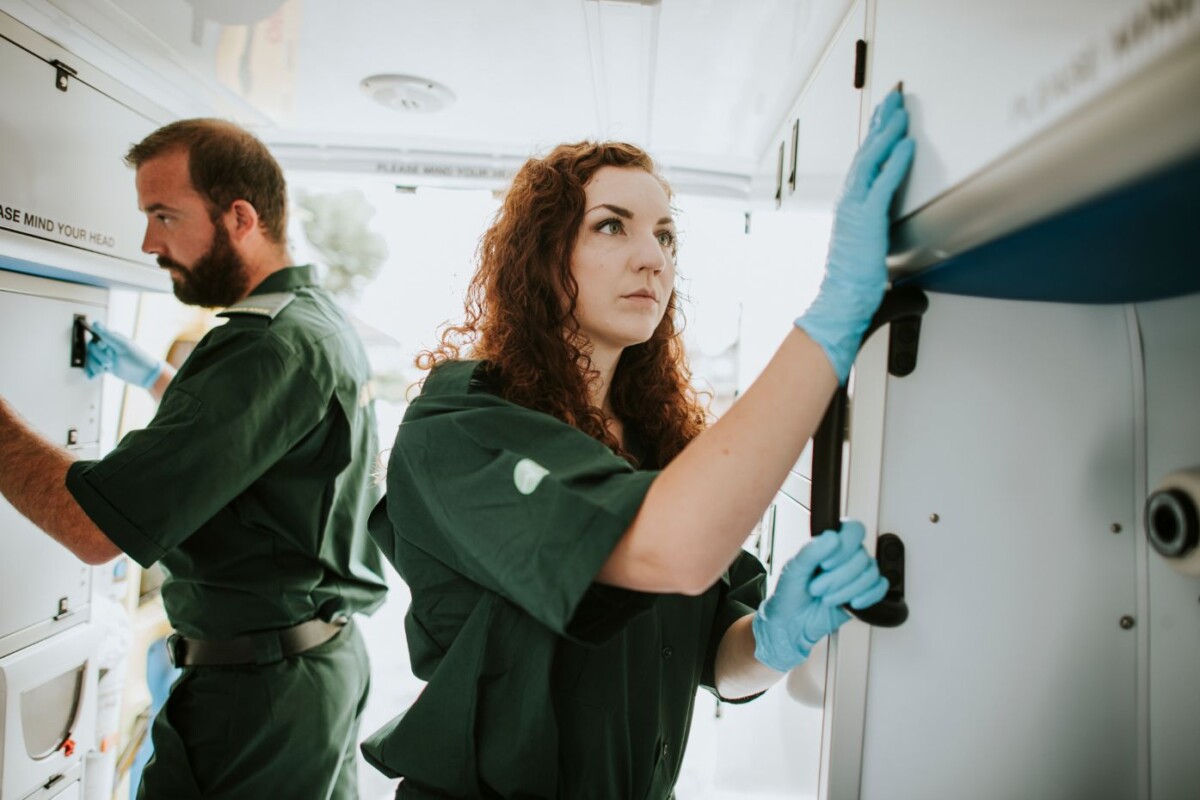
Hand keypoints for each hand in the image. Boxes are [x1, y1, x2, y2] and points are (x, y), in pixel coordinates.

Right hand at [84, 320, 163, 388]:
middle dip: (99, 357)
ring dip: (94, 366)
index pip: (94, 340)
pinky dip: (92, 372)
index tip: (106, 349)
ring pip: (91, 360)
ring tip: (104, 369)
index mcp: (111, 339)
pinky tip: (95, 376)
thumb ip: (107, 335)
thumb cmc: (136, 358)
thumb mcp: (122, 346)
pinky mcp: (106, 367)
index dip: (97, 346)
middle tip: (110, 363)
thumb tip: (95, 323)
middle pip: (91, 350)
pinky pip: (93, 369)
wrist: (145, 375)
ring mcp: (106, 357)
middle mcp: (107, 347)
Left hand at [751, 520, 888, 671]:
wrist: (792, 622)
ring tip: (827, 599)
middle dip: (838, 577)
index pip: (853, 530)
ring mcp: (856, 574)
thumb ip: (811, 551)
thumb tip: (832, 536)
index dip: (845, 546)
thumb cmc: (790, 593)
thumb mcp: (794, 569)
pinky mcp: (864, 592)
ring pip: (871, 573)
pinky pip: (880, 588)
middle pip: (862, 556)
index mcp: (829, 544)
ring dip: (848, 589)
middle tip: (818, 588)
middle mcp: (846, 556)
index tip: (825, 564)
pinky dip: (868, 596)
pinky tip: (852, 602)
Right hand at [795, 89, 915, 382]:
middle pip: (866, 151)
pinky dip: (896, 161)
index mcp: (849, 206)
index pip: (863, 162)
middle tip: (895, 98)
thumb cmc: (851, 284)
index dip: (876, 136)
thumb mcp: (870, 254)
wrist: (840, 302)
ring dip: (888, 133)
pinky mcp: (866, 218)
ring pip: (872, 159)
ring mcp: (854, 208)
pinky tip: (907, 144)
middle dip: (881, 122)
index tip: (886, 116)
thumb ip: (885, 242)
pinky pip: (884, 182)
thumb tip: (904, 250)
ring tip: (901, 111)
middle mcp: (848, 201)